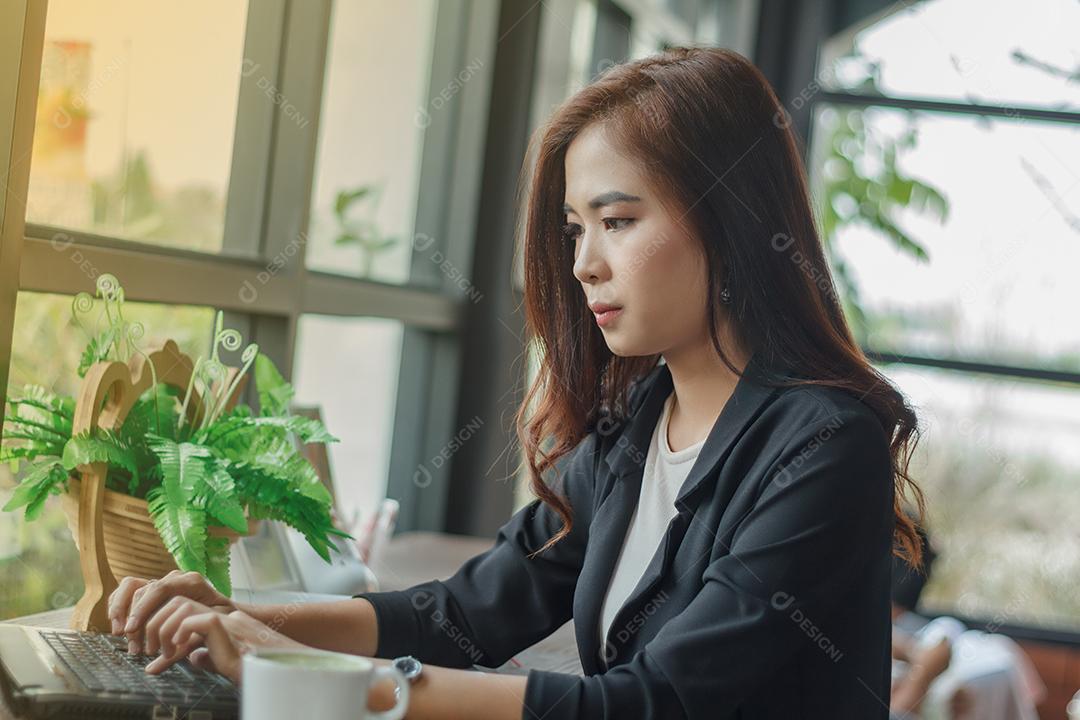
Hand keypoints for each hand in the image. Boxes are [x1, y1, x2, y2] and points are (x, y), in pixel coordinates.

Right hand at [108, 571, 235, 654]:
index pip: (159, 589)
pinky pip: (129, 592)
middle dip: (131, 616)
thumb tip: (154, 669)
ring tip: (121, 635)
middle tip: (128, 640)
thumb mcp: (206, 633)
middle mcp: (175, 578)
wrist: (224, 614)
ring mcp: (163, 581)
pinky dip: (119, 607)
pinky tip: (119, 627)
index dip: (142, 609)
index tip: (131, 629)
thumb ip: (182, 648)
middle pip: (143, 590)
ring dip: (120, 611)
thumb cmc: (218, 623)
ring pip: (131, 588)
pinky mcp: (153, 590)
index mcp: (191, 582)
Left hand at [144, 603, 304, 683]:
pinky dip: (178, 634)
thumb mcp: (220, 658)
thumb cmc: (248, 665)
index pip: (177, 605)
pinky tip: (178, 651)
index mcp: (214, 617)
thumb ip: (205, 655)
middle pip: (173, 598)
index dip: (157, 619)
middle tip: (146, 649)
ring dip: (160, 629)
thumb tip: (194, 659)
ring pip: (178, 606)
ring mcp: (218, 614)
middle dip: (152, 621)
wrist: (268, 668)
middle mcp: (215, 610)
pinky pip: (189, 620)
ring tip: (160, 652)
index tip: (148, 646)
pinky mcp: (219, 622)